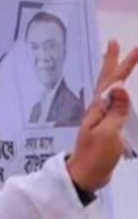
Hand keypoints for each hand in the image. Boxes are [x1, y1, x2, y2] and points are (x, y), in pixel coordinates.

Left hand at [66, 41, 137, 191]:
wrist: (86, 176)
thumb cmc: (96, 155)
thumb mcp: (108, 133)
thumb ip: (116, 111)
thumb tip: (120, 86)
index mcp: (98, 109)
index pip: (112, 81)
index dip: (122, 64)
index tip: (134, 48)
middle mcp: (97, 109)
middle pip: (107, 81)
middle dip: (114, 62)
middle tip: (114, 43)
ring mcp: (100, 118)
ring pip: (109, 91)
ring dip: (114, 75)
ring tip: (118, 63)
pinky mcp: (105, 127)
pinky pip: (113, 105)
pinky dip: (119, 95)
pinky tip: (119, 94)